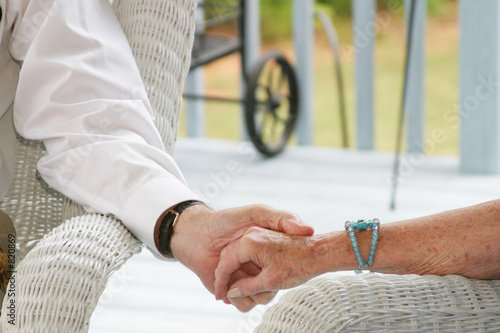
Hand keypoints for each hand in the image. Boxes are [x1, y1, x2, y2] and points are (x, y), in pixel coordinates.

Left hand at [170, 204, 313, 311]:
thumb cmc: (225, 221)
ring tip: (233, 284)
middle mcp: (259, 267)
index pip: (284, 268)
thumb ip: (281, 217)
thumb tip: (308, 230)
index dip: (283, 268)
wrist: (195, 235)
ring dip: (247, 296)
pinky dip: (234, 301)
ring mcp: (246, 280)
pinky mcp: (231, 292)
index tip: (278, 265)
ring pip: (259, 299)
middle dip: (264, 286)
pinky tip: (224, 291)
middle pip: (272, 288)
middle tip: (250, 276)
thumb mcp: (257, 212)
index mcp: (267, 252)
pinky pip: (242, 305)